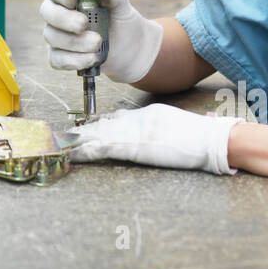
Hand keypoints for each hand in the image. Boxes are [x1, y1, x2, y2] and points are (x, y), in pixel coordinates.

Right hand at [39, 0, 162, 84]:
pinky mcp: (60, 56)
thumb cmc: (121, 22)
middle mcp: (59, 13)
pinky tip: (91, 58)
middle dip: (64, 19)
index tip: (73, 0)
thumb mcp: (122, 6)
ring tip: (97, 43)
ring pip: (52, 36)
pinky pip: (56, 59)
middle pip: (47, 12)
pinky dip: (74, 60)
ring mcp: (57, 35)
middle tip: (84, 24)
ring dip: (74, 41)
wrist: (130, 50)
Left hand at [65, 103, 241, 172]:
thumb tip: (151, 132)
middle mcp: (134, 120)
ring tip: (59, 145)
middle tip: (62, 135)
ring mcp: (133, 132)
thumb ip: (158, 126)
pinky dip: (86, 152)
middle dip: (81, 132)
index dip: (96, 124)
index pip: (114, 118)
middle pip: (101, 125)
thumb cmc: (198, 135)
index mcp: (145, 114)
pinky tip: (74, 154)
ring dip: (77, 142)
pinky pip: (103, 148)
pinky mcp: (133, 146)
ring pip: (97, 135)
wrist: (208, 139)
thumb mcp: (173, 124)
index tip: (84, 128)